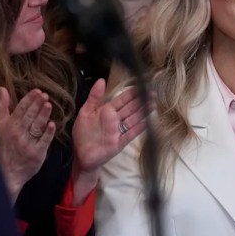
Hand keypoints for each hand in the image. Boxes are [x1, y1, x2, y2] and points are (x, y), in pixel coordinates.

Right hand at [0, 87, 55, 202]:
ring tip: (49, 105)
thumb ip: (2, 107)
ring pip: (36, 126)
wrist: (8, 173)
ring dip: (43, 115)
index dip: (29, 99)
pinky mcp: (37, 154)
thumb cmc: (6, 147)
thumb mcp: (0, 126)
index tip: (37, 91)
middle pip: (29, 116)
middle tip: (45, 95)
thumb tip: (2, 88)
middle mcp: (18, 134)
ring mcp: (28, 144)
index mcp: (9, 126)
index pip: (20, 109)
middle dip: (37, 104)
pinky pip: (43, 141)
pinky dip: (48, 133)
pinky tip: (52, 124)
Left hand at [70, 79, 148, 204]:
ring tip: (153, 104)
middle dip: (142, 100)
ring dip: (143, 112)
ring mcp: (119, 131)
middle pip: (131, 108)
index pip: (122, 99)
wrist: (81, 155)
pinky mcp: (119, 142)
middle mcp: (115, 119)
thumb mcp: (85, 112)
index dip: (132, 92)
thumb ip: (94, 97)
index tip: (142, 84)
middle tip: (152, 92)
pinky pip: (130, 134)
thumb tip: (101, 80)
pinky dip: (139, 128)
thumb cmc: (82, 134)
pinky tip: (147, 122)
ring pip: (133, 119)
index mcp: (107, 110)